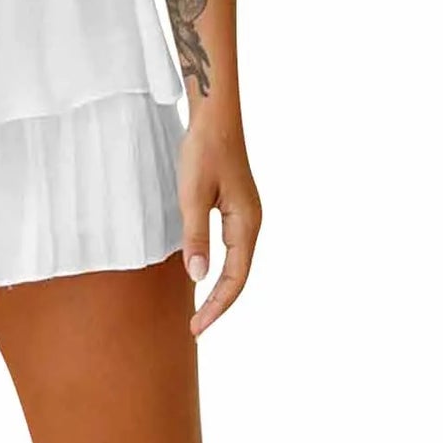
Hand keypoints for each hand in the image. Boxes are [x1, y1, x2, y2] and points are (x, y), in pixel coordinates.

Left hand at [178, 111, 261, 336]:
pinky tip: (204, 271)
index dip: (216, 306)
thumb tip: (198, 277)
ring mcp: (245, 214)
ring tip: (200, 309)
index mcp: (246, 223)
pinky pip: (232, 246)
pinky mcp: (236, 205)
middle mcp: (251, 222)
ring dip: (221, 287)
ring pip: (237, 262)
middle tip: (196, 327)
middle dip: (219, 303)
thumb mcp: (192, 194)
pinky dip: (221, 266)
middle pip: (240, 275)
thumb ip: (195, 236)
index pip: (235, 279)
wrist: (215, 115)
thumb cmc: (204, 151)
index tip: (197, 327)